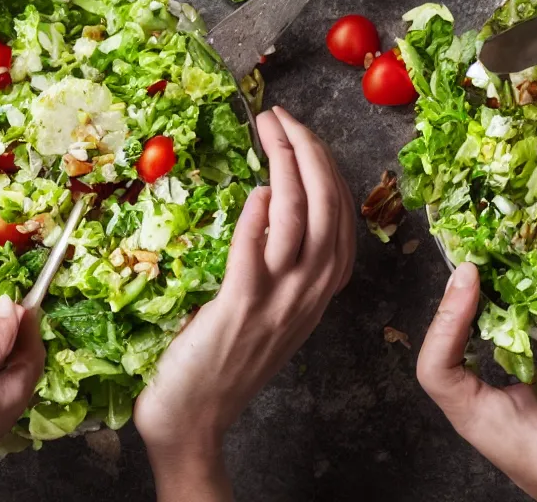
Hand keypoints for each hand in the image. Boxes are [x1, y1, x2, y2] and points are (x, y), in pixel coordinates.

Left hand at [134, 107, 355, 501]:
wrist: (196, 419)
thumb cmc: (225, 358)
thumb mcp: (271, 306)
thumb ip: (278, 260)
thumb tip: (267, 202)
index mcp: (319, 289)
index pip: (340, 214)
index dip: (325, 166)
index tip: (301, 132)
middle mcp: (309, 293)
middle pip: (326, 208)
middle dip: (309, 152)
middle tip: (283, 118)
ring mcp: (278, 302)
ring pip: (300, 222)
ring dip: (287, 169)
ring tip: (271, 133)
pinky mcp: (240, 309)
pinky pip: (258, 255)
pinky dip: (259, 218)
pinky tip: (254, 192)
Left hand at [417, 238, 536, 501]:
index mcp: (505, 437)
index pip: (437, 375)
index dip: (444, 321)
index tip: (471, 276)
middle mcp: (494, 433)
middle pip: (442, 365)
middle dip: (452, 312)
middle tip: (476, 265)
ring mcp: (506, 429)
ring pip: (460, 369)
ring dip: (466, 322)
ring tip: (486, 275)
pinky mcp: (524, 421)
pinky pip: (488, 373)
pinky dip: (491, 336)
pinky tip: (512, 307)